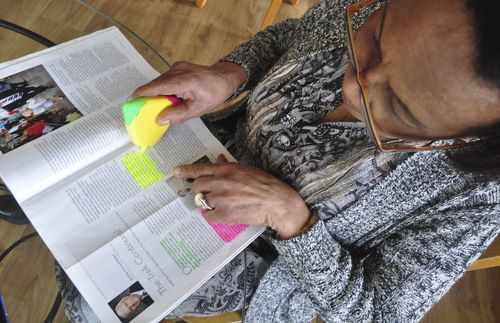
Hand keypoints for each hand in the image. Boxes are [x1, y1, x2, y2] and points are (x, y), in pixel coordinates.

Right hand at [132, 61, 246, 124]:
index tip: (131, 102)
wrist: (225, 77)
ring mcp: (178, 67)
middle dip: (147, 97)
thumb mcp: (198, 109)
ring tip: (157, 106)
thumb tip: (160, 120)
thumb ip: (178, 115)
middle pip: (156, 84)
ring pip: (160, 81)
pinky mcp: (178, 67)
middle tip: (142, 110)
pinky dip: (163, 89)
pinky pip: (165, 79)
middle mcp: (178, 70)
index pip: (157, 86)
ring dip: (156, 93)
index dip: (142, 94)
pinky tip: (168, 98)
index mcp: (184, 80)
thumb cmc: (214, 93)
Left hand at [174, 155, 310, 239]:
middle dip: (201, 190)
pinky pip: (208, 216)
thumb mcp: (246, 170)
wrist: (276, 202)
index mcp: (226, 170)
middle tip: (209, 193)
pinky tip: (225, 213)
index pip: (200, 169)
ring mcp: (221, 199)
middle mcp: (220, 182)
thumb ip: (229, 166)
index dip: (186, 171)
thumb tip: (219, 159)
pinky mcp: (224, 214)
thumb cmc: (264, 184)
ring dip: (209, 203)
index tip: (176, 172)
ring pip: (202, 201)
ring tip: (223, 204)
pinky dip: (214, 215)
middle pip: (197, 186)